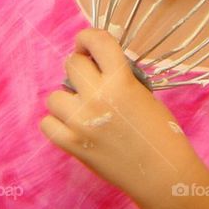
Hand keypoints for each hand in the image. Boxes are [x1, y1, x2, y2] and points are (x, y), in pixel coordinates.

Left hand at [41, 29, 194, 197]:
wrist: (162, 172)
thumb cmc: (160, 131)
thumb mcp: (143, 92)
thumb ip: (118, 75)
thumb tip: (96, 62)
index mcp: (121, 80)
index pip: (97, 41)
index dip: (88, 36)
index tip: (87, 42)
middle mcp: (97, 97)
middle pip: (71, 63)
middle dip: (80, 67)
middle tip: (90, 77)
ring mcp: (81, 122)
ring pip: (54, 95)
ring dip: (68, 98)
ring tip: (84, 107)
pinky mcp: (71, 144)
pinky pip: (47, 122)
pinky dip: (57, 122)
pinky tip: (73, 124)